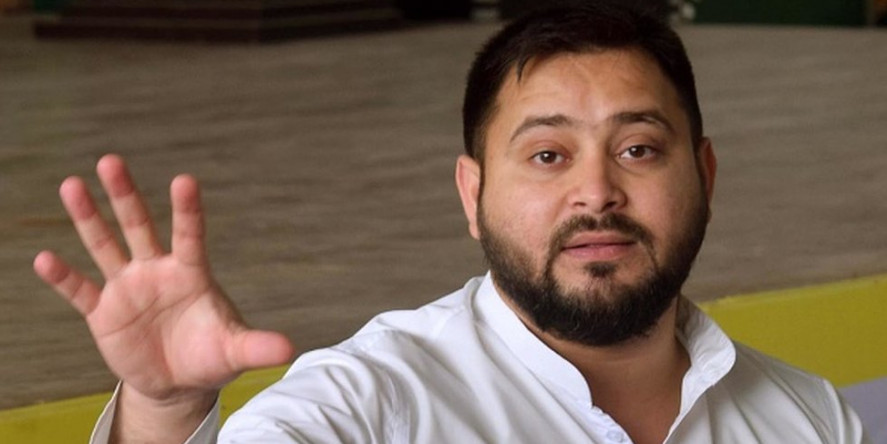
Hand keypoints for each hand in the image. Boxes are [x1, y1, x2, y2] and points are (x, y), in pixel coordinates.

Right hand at [34, 154, 294, 403]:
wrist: (177, 382)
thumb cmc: (211, 356)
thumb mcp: (234, 351)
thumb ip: (256, 346)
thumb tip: (290, 349)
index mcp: (191, 273)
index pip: (189, 234)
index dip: (187, 209)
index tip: (185, 180)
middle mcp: (156, 271)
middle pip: (138, 225)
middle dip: (125, 195)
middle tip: (111, 160)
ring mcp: (127, 288)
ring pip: (105, 245)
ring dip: (88, 218)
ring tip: (71, 185)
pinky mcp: (103, 312)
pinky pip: (80, 290)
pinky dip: (63, 277)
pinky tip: (44, 258)